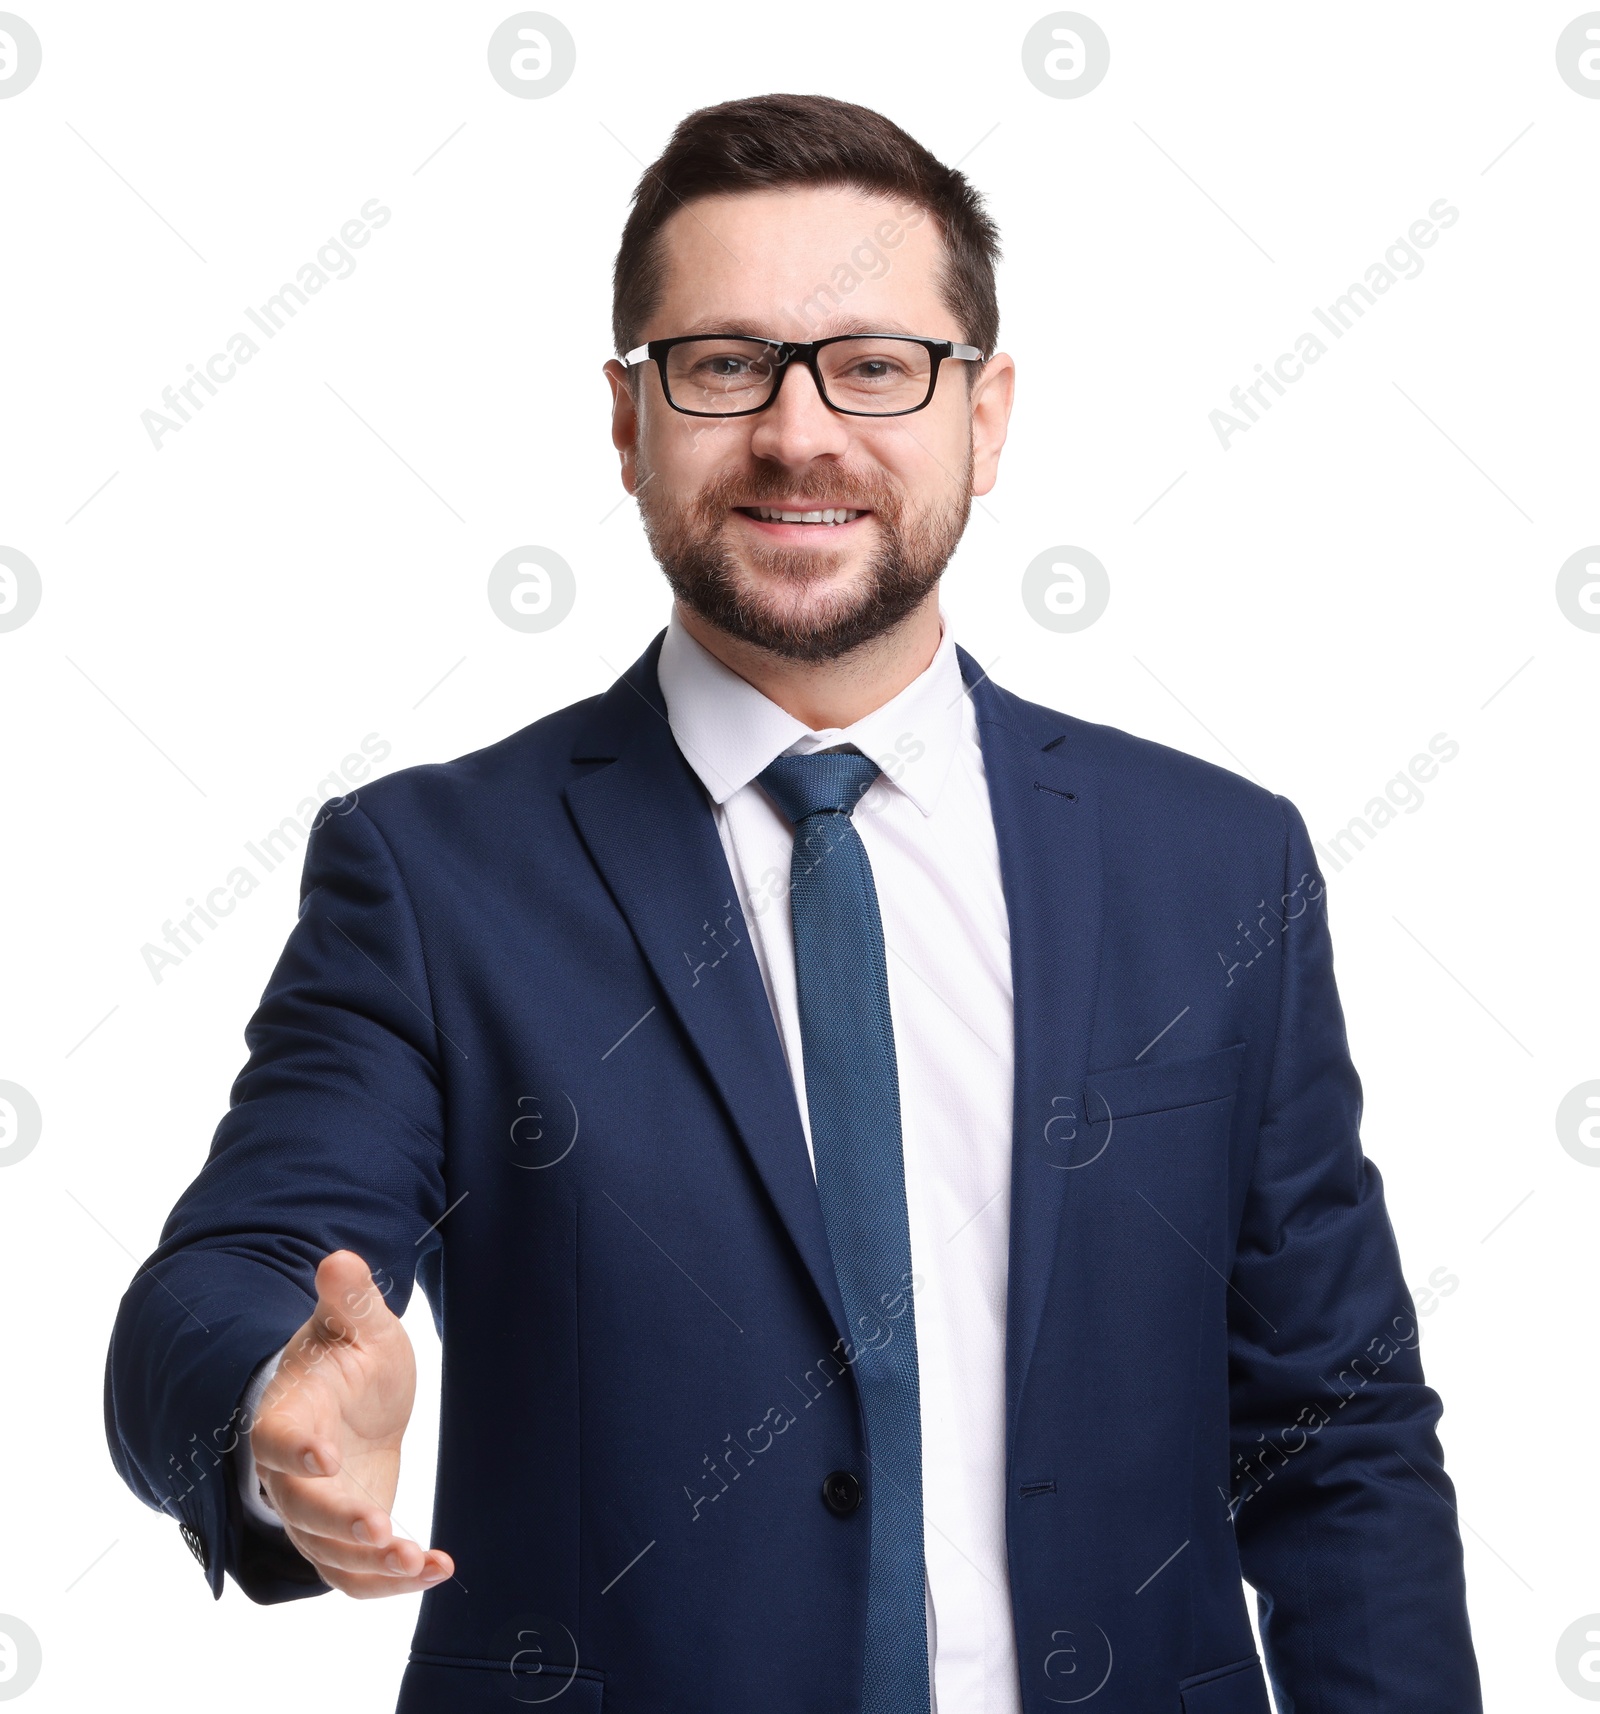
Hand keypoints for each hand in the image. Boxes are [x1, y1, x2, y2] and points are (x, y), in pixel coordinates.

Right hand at [248, 1250, 453, 1596]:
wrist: (350, 1397)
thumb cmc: (349, 1356)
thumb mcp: (357, 1324)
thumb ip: (350, 1300)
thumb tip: (340, 1259)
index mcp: (289, 1414)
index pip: (277, 1438)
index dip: (296, 1448)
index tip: (324, 1455)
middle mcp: (292, 1473)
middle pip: (303, 1507)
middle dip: (338, 1521)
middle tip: (380, 1529)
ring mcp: (315, 1511)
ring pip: (329, 1552)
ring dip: (370, 1564)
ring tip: (419, 1561)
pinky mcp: (342, 1539)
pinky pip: (356, 1575)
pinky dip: (391, 1583)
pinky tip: (437, 1570)